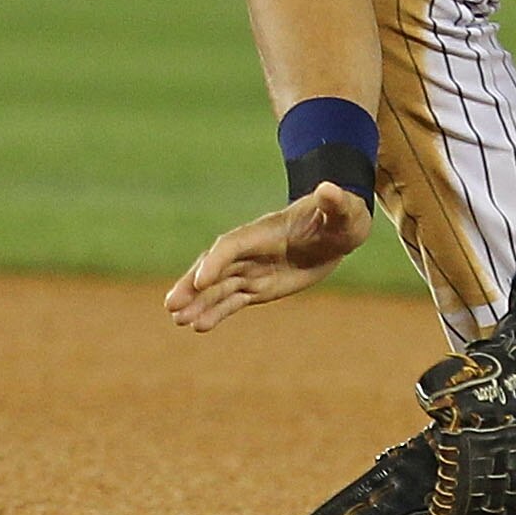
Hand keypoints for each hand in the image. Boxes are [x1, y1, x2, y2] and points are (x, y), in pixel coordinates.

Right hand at [165, 184, 374, 330]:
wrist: (337, 231)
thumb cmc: (341, 216)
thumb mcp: (344, 210)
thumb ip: (334, 202)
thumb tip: (330, 188)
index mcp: (265, 231)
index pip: (233, 245)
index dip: (217, 261)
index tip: (201, 280)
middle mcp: (251, 250)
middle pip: (215, 268)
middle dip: (193, 285)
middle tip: (172, 304)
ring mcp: (252, 269)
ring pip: (218, 288)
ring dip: (198, 304)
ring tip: (178, 320)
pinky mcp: (257, 287)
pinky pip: (231, 301)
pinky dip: (215, 313)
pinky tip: (198, 326)